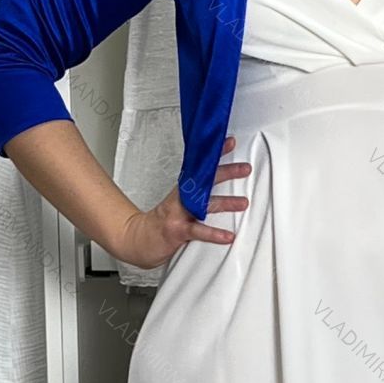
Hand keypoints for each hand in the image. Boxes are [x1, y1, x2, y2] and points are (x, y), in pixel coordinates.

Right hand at [114, 135, 249, 269]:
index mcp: (183, 190)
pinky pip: (198, 231)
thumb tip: (217, 182)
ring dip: (226, 203)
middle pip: (205, 181)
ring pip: (204, 205)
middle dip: (226, 172)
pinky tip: (228, 235)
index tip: (229, 143)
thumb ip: (197, 193)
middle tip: (245, 168)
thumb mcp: (179, 203)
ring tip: (243, 202)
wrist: (138, 240)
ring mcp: (178, 214)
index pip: (201, 168)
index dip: (215, 154)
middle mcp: (181, 199)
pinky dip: (214, 233)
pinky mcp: (176, 231)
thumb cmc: (162, 221)